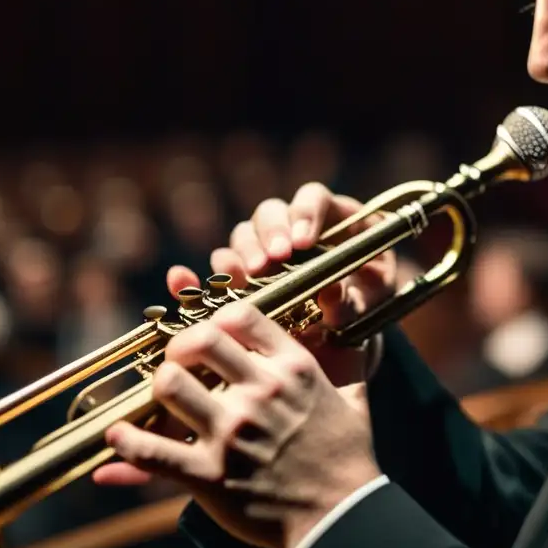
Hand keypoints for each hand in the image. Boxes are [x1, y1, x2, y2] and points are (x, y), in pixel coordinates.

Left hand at [93, 300, 382, 547]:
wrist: (343, 516)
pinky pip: (151, 452)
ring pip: (170, 384)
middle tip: (178, 361)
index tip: (211, 333)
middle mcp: (260, 392)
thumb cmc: (348, 457)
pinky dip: (127, 442)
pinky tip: (118, 436)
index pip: (241, 315)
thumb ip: (346, 360)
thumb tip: (346, 328)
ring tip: (162, 397)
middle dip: (180, 345)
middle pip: (199, 340)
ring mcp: (232, 433)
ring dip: (159, 387)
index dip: (217, 318)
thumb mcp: (353, 397)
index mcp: (293, 368)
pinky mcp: (210, 474)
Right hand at [166, 181, 397, 386]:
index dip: (305, 212)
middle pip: (270, 212)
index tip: (302, 242)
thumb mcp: (367, 312)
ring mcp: (264, 251)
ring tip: (251, 277)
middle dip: (269, 234)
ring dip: (243, 253)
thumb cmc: (363, 320)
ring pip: (243, 236)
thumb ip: (351, 302)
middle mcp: (292, 229)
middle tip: (274, 260)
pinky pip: (215, 272)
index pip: (313, 197)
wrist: (345, 350)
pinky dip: (197, 276)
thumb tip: (331, 290)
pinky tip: (181, 281)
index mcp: (333, 221)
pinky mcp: (241, 279)